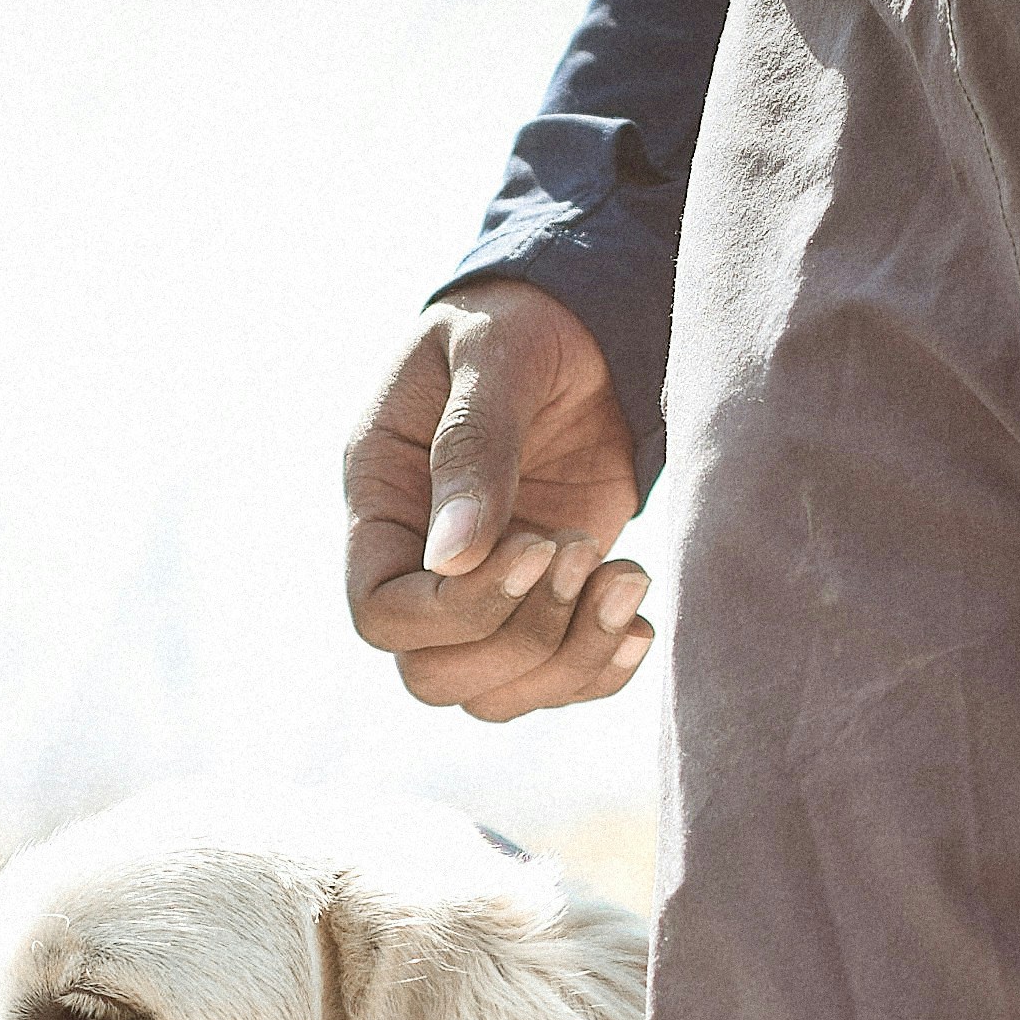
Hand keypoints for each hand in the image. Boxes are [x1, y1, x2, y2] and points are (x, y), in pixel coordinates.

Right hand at [343, 279, 651, 719]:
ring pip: (496, 695)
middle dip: (520, 635)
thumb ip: (471, 446)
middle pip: (433, 675)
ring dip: (570, 657)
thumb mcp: (491, 359)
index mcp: (380, 503)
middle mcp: (419, 566)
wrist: (578, 324)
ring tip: (630, 574)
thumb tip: (452, 555)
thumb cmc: (518, 324)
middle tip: (584, 548)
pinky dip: (600, 671)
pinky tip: (639, 617)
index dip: (456, 608)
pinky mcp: (544, 604)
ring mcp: (481, 594)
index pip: (381, 612)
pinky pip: (553, 684)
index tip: (538, 544)